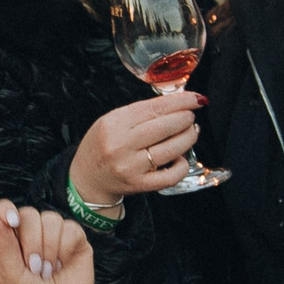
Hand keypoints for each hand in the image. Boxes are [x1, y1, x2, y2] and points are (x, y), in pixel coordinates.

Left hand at [0, 199, 95, 283]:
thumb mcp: (10, 275)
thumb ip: (3, 244)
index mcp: (11, 238)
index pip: (4, 210)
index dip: (6, 210)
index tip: (11, 222)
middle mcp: (33, 232)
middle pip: (29, 214)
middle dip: (31, 243)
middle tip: (34, 269)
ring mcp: (55, 234)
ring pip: (51, 219)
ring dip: (49, 249)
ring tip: (48, 271)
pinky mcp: (76, 239)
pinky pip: (71, 228)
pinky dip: (65, 248)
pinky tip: (63, 264)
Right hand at [68, 94, 204, 206]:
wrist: (87, 177)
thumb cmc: (103, 145)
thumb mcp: (112, 120)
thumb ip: (141, 112)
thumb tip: (177, 103)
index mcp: (114, 124)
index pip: (155, 108)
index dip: (180, 102)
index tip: (195, 99)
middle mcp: (121, 145)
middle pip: (165, 127)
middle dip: (186, 119)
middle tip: (190, 117)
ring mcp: (130, 167)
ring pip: (172, 149)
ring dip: (188, 138)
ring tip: (190, 132)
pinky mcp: (139, 185)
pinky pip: (170, 176)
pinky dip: (182, 166)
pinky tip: (180, 158)